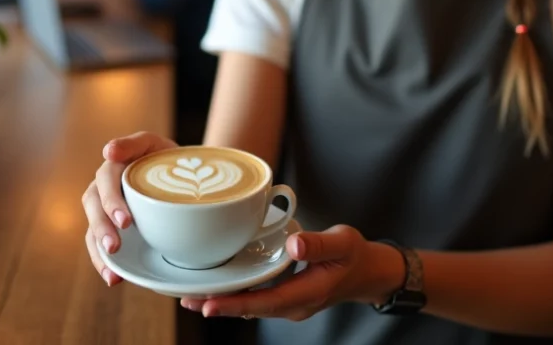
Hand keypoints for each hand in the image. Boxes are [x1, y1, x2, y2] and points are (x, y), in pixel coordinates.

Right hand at [82, 132, 178, 286]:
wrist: (181, 175)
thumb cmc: (165, 157)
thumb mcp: (154, 144)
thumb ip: (133, 143)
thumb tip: (108, 151)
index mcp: (113, 167)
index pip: (105, 180)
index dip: (112, 201)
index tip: (125, 221)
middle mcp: (103, 188)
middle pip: (94, 206)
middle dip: (103, 228)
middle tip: (116, 246)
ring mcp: (105, 210)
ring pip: (92, 228)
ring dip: (98, 250)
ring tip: (111, 270)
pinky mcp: (110, 229)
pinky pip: (98, 246)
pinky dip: (103, 263)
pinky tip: (113, 278)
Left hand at [181, 225, 403, 321]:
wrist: (366, 272)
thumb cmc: (354, 255)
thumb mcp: (343, 243)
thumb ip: (320, 244)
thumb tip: (294, 243)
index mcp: (307, 294)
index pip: (265, 303)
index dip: (235, 304)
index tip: (209, 304)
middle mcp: (293, 305)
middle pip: (250, 308)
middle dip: (218, 304)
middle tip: (186, 298)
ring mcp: (288, 303)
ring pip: (250, 305)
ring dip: (223, 301)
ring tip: (191, 295)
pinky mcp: (284, 296)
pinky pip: (255, 298)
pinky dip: (235, 294)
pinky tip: (217, 286)